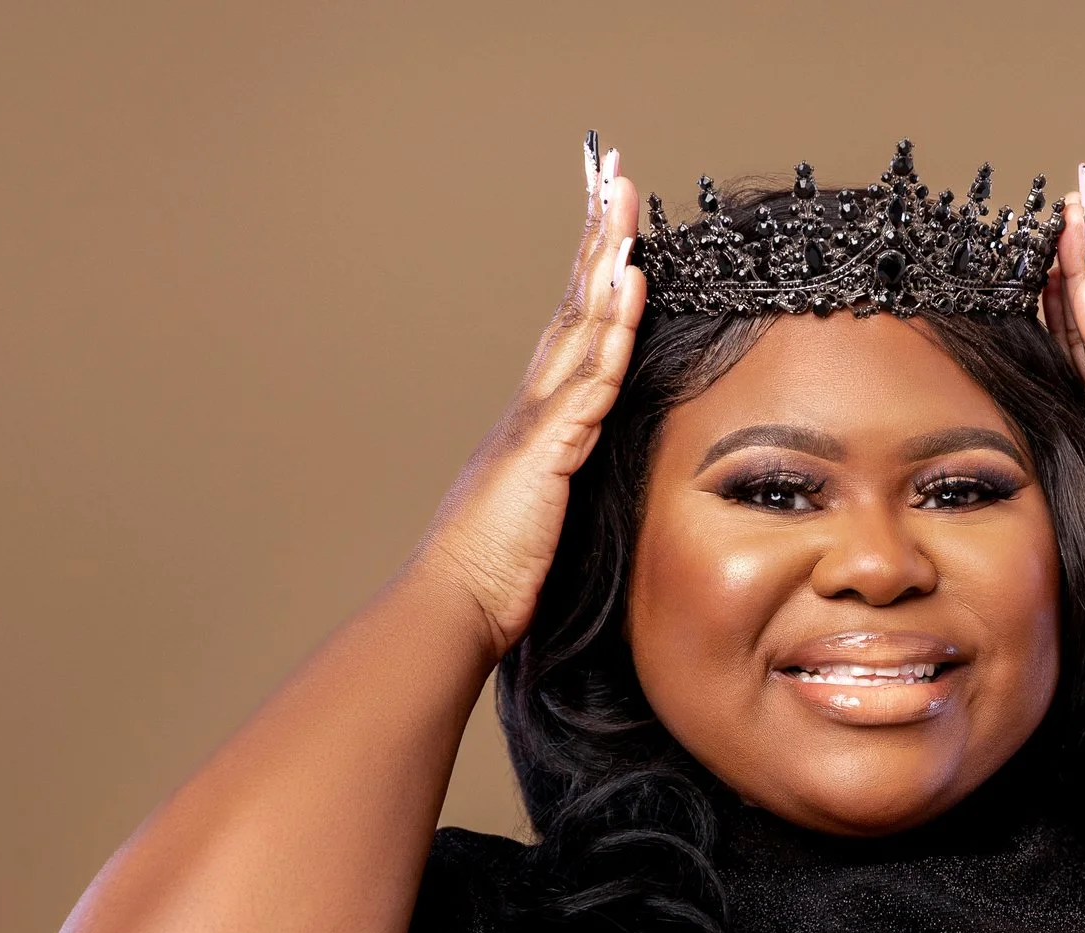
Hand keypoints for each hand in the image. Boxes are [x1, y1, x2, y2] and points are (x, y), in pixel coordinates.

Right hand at [407, 136, 647, 657]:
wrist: (453, 608)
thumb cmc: (493, 578)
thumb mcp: (539, 518)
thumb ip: (560, 484)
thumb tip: (580, 479)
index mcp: (534, 423)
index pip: (571, 332)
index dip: (591, 276)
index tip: (610, 224)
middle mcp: (532, 407)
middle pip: (572, 304)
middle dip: (596, 237)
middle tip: (614, 173)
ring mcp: (537, 422)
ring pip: (580, 322)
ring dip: (606, 256)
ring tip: (625, 197)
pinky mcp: (547, 447)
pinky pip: (591, 375)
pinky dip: (613, 325)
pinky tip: (630, 280)